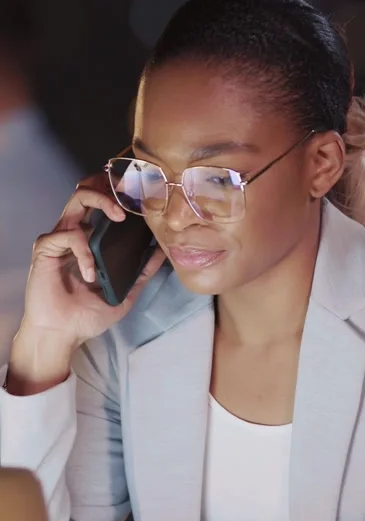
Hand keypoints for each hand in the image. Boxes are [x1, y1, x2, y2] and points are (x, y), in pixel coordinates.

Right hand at [7, 174, 164, 393]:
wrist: (63, 334)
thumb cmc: (87, 316)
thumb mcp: (124, 294)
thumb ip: (142, 273)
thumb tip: (162, 252)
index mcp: (92, 239)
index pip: (104, 203)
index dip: (121, 193)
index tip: (143, 195)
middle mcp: (75, 232)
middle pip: (88, 189)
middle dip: (110, 185)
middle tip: (130, 196)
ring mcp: (60, 238)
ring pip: (77, 199)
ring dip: (101, 201)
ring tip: (119, 217)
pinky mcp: (47, 248)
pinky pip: (69, 235)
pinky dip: (84, 252)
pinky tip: (89, 274)